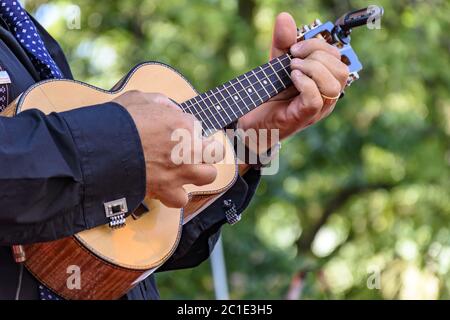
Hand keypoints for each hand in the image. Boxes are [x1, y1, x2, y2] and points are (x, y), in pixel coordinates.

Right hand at [114, 91, 223, 207]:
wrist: (100, 151)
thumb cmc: (118, 121)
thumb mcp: (139, 98)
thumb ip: (159, 102)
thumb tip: (168, 107)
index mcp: (184, 125)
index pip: (199, 126)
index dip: (189, 128)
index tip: (179, 131)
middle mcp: (188, 150)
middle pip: (216, 152)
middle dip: (207, 150)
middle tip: (193, 150)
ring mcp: (180, 172)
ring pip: (208, 176)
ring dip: (199, 173)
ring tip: (185, 170)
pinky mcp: (166, 191)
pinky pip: (181, 199)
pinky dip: (176, 195)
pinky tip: (168, 188)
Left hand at [239, 12, 349, 144]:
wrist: (252, 121)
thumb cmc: (270, 95)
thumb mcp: (277, 64)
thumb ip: (283, 43)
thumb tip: (285, 18)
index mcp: (324, 81)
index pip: (338, 58)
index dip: (319, 46)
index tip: (295, 48)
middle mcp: (326, 96)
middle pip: (341, 70)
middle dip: (317, 56)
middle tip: (293, 59)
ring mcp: (317, 109)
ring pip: (333, 85)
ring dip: (313, 69)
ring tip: (292, 69)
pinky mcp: (304, 117)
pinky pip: (316, 99)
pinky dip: (305, 83)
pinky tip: (292, 77)